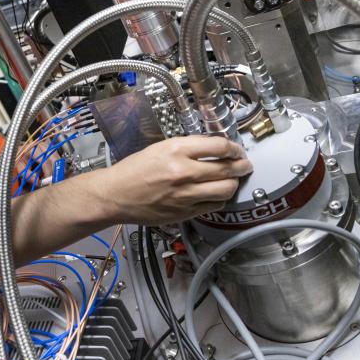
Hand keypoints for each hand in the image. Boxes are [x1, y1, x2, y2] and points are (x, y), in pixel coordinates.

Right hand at [97, 135, 252, 225]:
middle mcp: (182, 172)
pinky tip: (215, 193)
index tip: (236, 149)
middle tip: (245, 164)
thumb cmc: (133, 171)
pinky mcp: (184, 212)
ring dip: (234, 183)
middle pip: (228, 169)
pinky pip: (213, 206)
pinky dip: (219, 199)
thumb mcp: (159, 148)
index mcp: (175, 151)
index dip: (234, 147)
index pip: (219, 146)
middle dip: (242, 166)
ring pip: (226, 189)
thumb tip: (214, 148)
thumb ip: (188, 147)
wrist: (115, 195)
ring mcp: (184, 195)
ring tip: (232, 180)